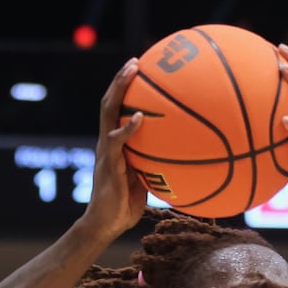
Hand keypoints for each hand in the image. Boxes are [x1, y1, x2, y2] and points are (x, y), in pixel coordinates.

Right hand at [80, 57, 147, 240]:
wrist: (105, 226)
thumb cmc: (126, 206)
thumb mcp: (146, 181)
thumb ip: (155, 165)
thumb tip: (182, 158)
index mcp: (115, 144)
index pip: (117, 110)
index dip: (124, 90)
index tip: (139, 70)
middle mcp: (107, 142)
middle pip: (109, 103)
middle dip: (121, 80)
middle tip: (135, 62)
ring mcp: (105, 151)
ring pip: (108, 112)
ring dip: (119, 89)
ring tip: (133, 71)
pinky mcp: (108, 164)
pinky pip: (117, 141)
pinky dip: (128, 128)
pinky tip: (141, 118)